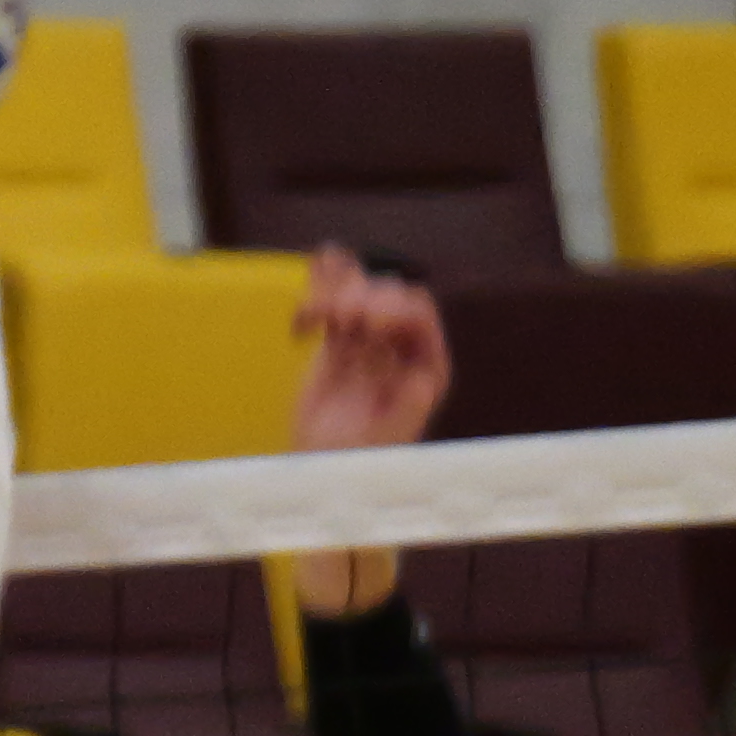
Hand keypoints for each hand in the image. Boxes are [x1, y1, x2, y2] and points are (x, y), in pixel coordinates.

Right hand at [292, 245, 452, 455]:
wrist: (323, 472)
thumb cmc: (362, 462)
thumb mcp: (386, 443)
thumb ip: (407, 411)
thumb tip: (422, 382)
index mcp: (425, 364)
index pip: (418, 315)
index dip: (395, 309)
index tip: (366, 321)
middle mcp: (401, 345)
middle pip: (388, 297)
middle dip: (362, 298)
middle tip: (338, 318)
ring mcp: (368, 341)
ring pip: (357, 294)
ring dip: (335, 291)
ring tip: (311, 315)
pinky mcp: (337, 342)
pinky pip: (332, 304)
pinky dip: (323, 284)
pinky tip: (318, 263)